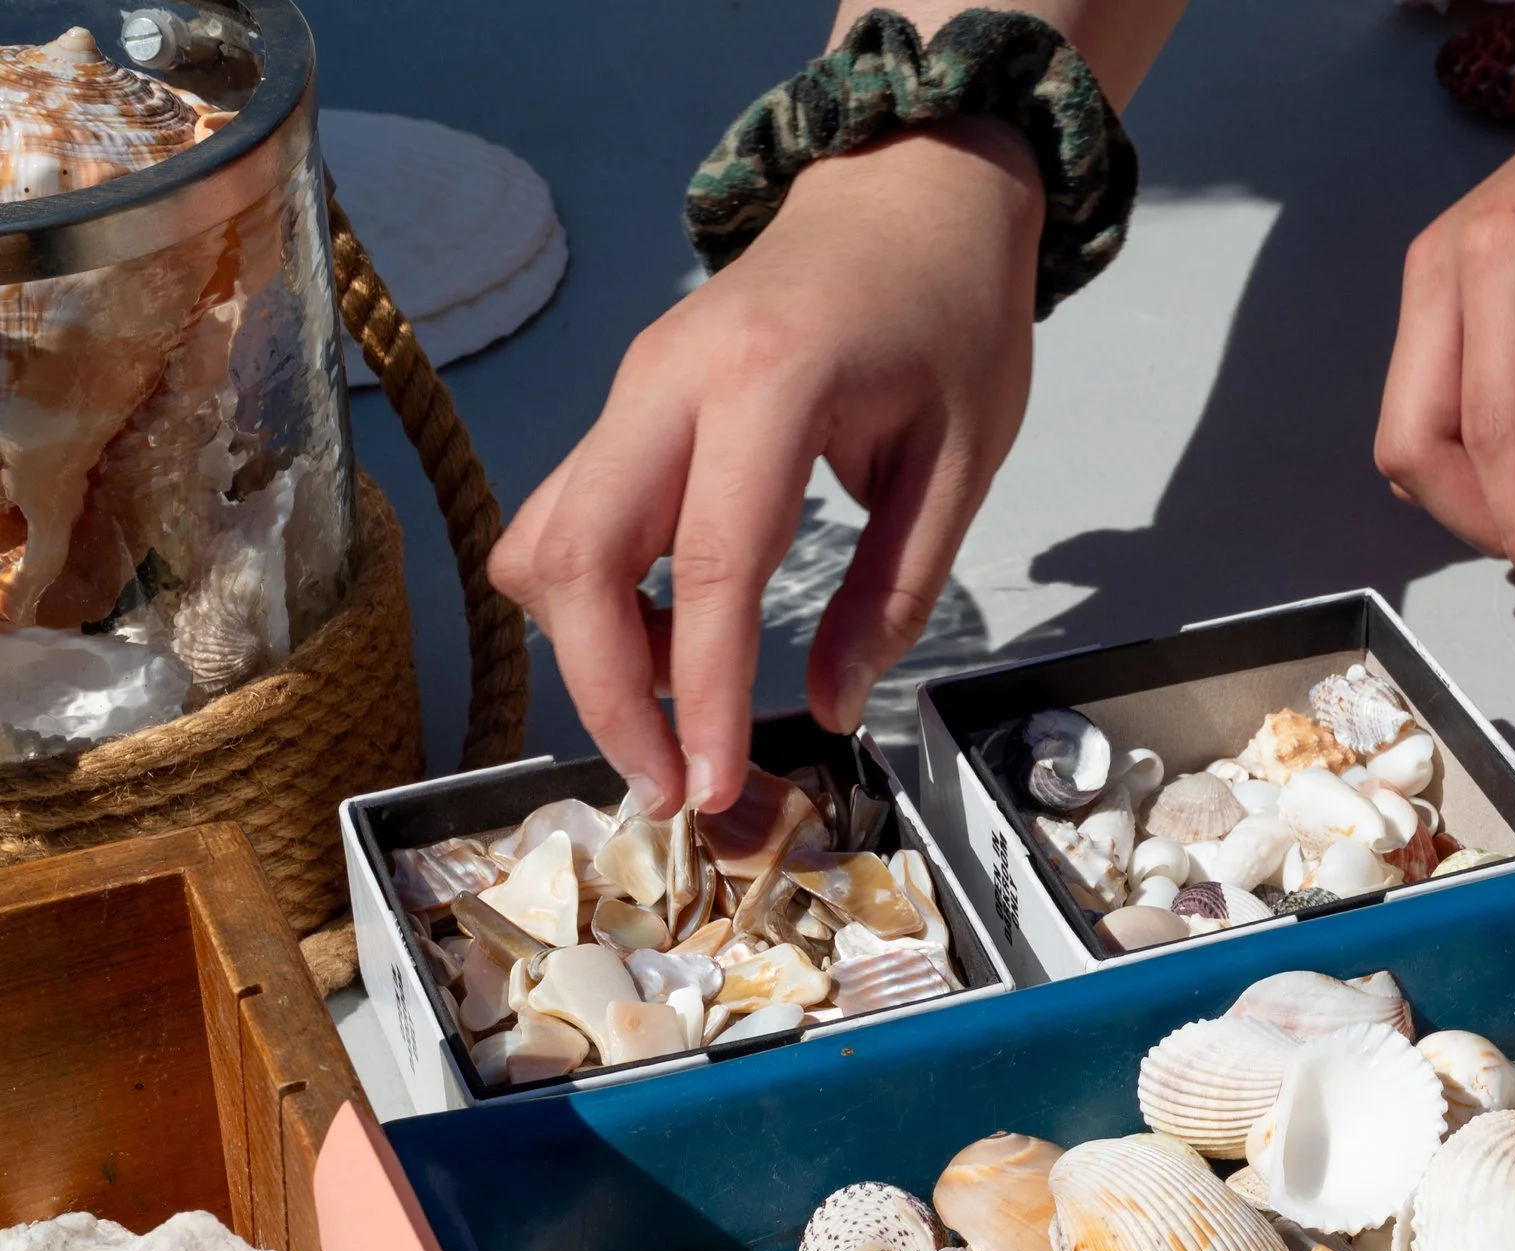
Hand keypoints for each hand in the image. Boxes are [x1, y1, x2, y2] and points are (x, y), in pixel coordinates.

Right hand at [490, 115, 1043, 814]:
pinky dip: (602, 600)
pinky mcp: (627, 406)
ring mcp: (633, 388)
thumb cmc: (953, 318)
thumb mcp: (962, 463)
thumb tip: (831, 710)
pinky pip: (573, 520)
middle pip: (575, 556)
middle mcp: (669, 379)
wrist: (911, 194)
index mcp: (772, 383)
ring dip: (594, 646)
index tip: (708, 787)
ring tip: (688, 704)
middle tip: (672, 784)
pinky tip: (682, 636)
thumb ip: (895, 594)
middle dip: (604, 690)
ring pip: (549, 541)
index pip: (710, 564)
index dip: (700, 693)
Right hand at [1374, 53, 1514, 626]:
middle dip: (1489, 521)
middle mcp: (1438, 274)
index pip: (1487, 434)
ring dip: (1489, 493)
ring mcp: (1428, 286)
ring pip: (1414, 437)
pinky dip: (1490, 457)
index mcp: (1496, 264)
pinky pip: (1434, 409)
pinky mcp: (1440, 300)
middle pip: (1415, 446)